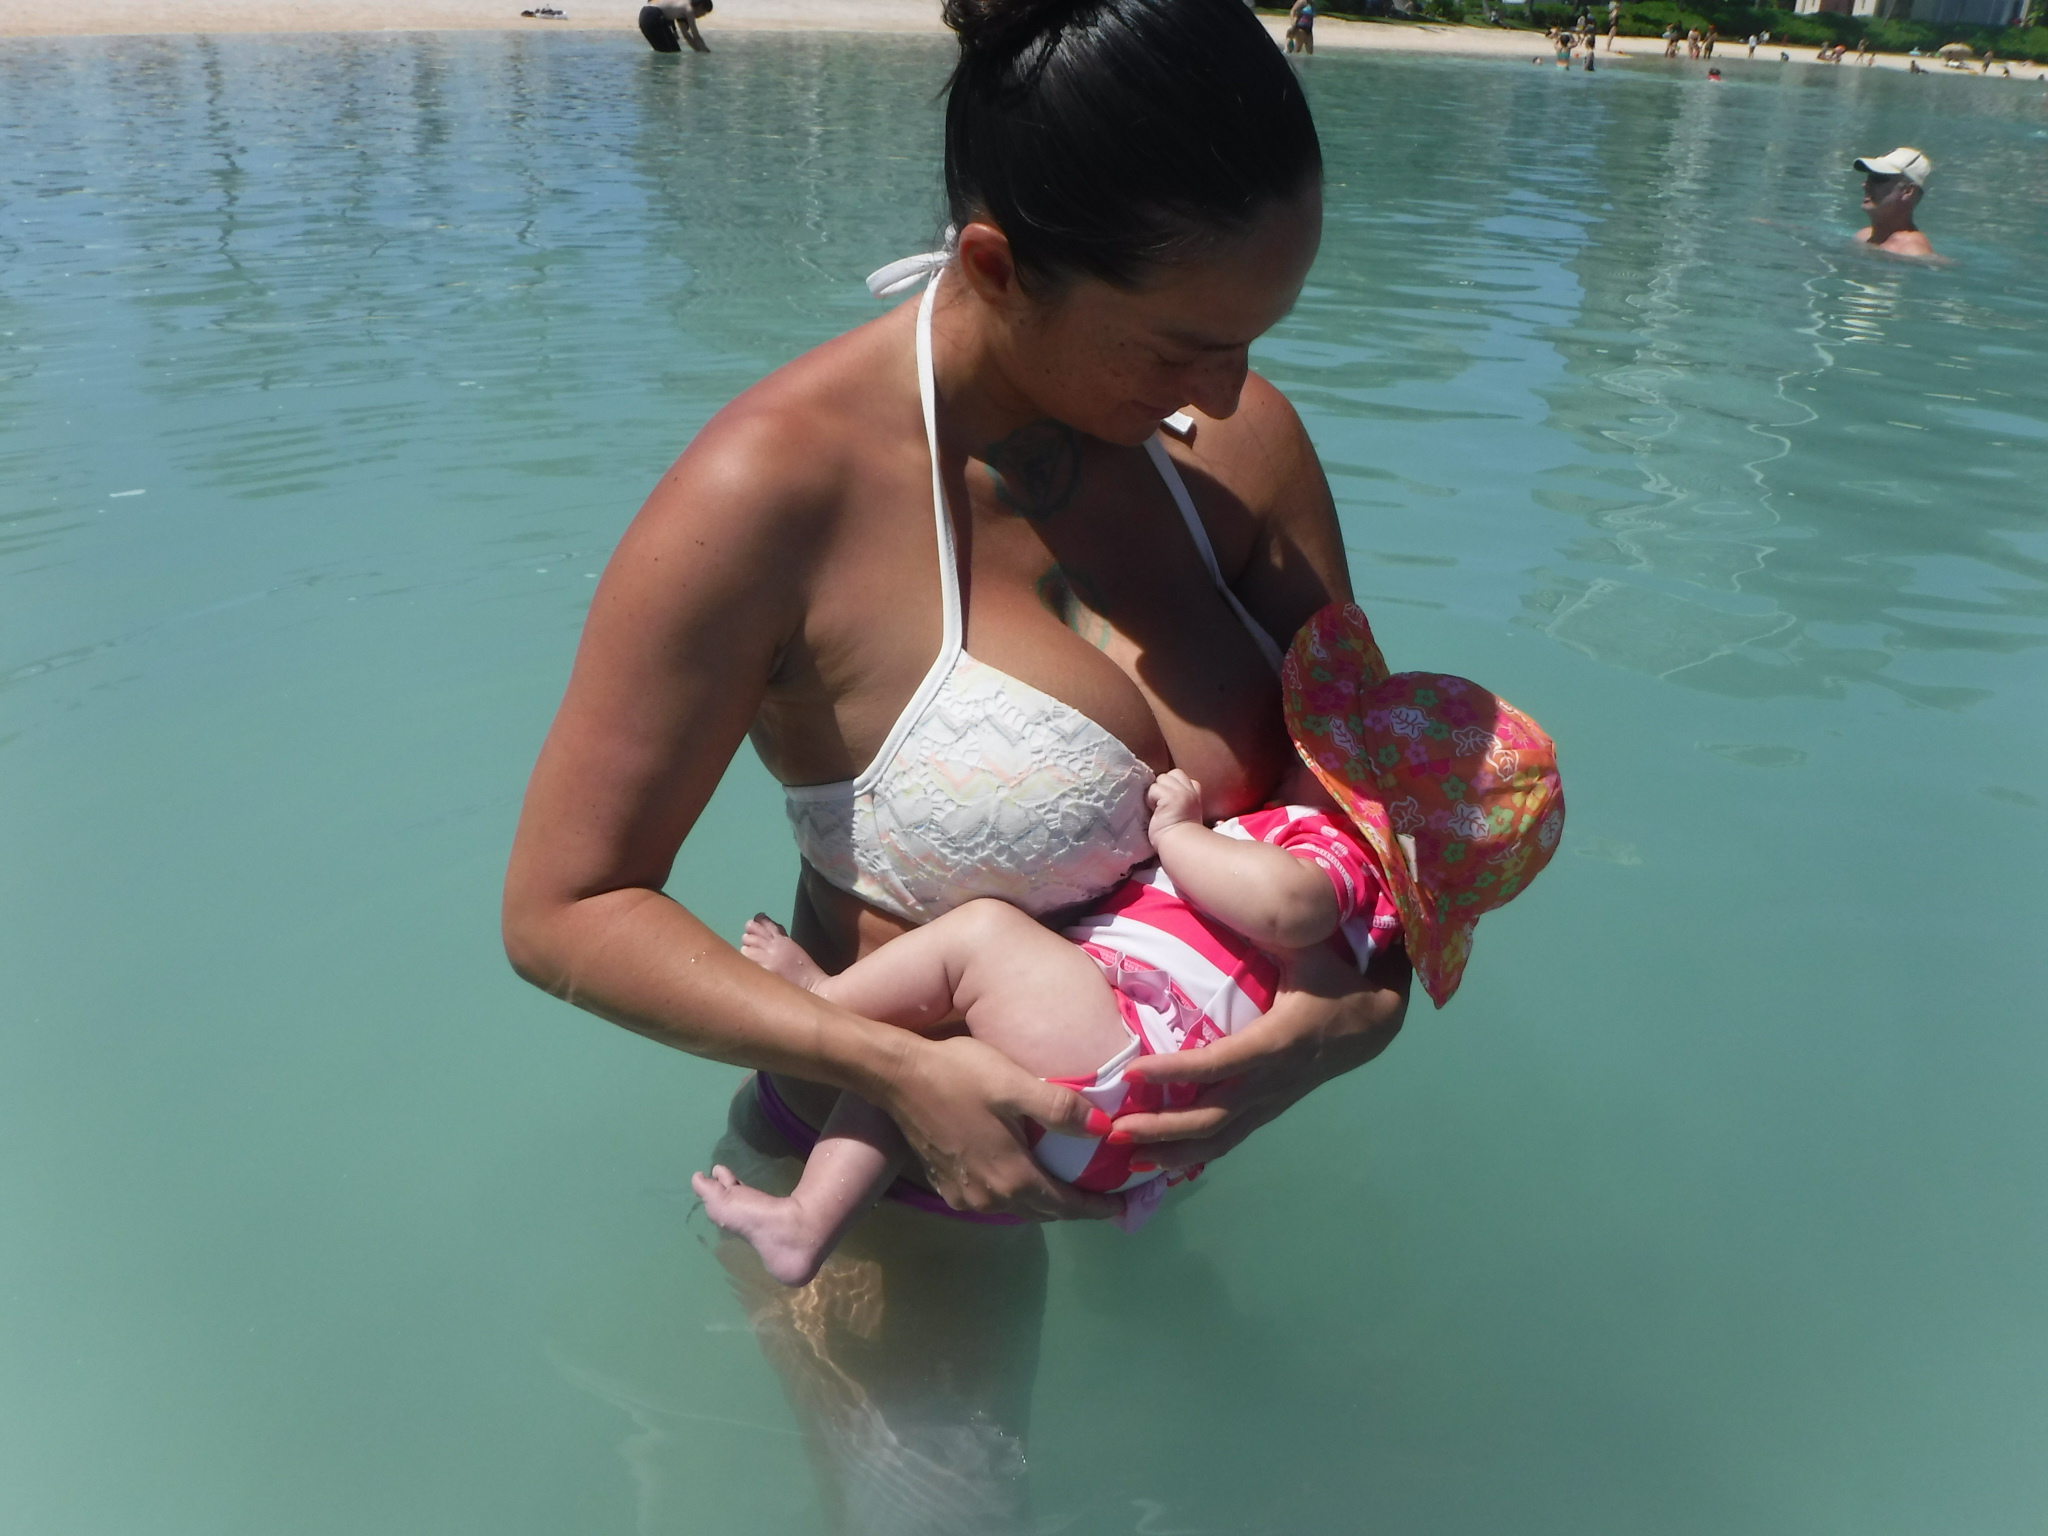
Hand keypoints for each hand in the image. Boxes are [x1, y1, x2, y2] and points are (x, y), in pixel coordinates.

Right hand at [874, 1033, 1125, 1221]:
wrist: (897, 1076)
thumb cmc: (960, 1075)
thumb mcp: (1016, 1086)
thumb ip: (1062, 1111)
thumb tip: (1106, 1129)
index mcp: (1012, 1178)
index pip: (1068, 1205)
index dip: (1099, 1207)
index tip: (1124, 1205)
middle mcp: (990, 1198)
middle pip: (1046, 1211)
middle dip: (1077, 1206)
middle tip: (1105, 1194)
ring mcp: (964, 1195)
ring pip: (1020, 1206)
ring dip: (1047, 1200)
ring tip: (1072, 1183)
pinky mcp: (947, 1185)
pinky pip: (996, 1197)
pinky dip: (1019, 1191)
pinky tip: (1026, 1173)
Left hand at [1110, 943, 1409, 1170]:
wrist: (1375, 1023)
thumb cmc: (1334, 979)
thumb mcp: (1309, 949)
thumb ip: (1275, 927)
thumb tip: (1240, 892)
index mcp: (1280, 1041)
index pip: (1221, 1064)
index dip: (1177, 1072)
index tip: (1134, 1074)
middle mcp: (1273, 1081)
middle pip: (1212, 1117)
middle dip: (1162, 1127)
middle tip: (1113, 1132)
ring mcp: (1271, 1101)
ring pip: (1219, 1138)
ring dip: (1172, 1149)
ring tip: (1126, 1157)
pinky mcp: (1267, 1109)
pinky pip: (1228, 1139)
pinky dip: (1193, 1152)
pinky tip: (1159, 1159)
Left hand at [1146, 768, 1204, 840]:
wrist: (1181, 846)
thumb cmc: (1181, 836)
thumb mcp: (1187, 813)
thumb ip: (1181, 800)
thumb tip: (1163, 795)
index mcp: (1196, 795)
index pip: (1184, 778)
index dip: (1174, 786)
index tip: (1169, 801)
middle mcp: (1191, 791)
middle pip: (1174, 773)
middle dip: (1164, 785)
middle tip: (1161, 802)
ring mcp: (1181, 792)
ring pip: (1162, 778)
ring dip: (1156, 792)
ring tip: (1157, 808)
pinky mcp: (1169, 796)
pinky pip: (1154, 789)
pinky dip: (1150, 799)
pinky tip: (1154, 811)